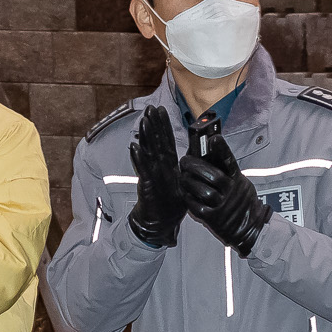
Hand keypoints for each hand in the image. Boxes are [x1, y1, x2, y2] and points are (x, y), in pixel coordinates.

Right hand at [127, 105, 183, 248]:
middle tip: (150, 109)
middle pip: (156, 142)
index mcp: (168, 165)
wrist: (160, 222)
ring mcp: (152, 174)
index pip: (166, 141)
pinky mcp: (147, 185)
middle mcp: (158, 166)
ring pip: (148, 152)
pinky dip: (139, 158)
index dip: (164, 126)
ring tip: (143, 121)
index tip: (161, 110)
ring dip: (145, 136)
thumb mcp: (182, 183)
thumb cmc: (171, 203)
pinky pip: (143, 169)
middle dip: (153, 125)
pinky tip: (135, 146)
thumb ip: (184, 169)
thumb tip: (196, 158)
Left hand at [177, 123, 269, 255]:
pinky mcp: (213, 218)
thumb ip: (227, 172)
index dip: (222, 149)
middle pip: (212, 175)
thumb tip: (210, 155)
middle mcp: (230, 192)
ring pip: (202, 190)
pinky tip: (185, 191)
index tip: (214, 138)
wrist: (251, 228)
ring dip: (188, 181)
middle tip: (184, 160)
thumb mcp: (240, 183)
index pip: (230, 161)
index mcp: (237, 180)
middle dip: (195, 165)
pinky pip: (196, 206)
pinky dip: (188, 197)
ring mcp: (222, 206)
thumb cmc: (242, 202)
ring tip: (182, 176)